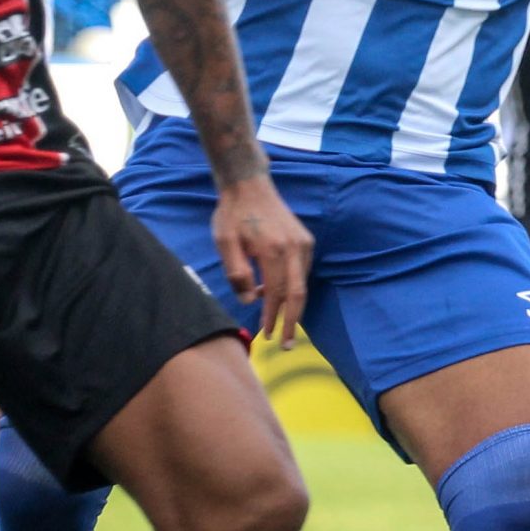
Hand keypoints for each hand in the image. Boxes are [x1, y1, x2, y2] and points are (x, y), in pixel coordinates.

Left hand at [212, 172, 313, 350]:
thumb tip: (249, 300)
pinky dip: (292, 286)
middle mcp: (294, 247)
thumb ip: (236, 273)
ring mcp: (302, 243)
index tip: (266, 334)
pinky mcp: (305, 240)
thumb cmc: (232, 214)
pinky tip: (273, 292)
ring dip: (289, 304)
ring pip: (302, 284)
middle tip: (286, 345)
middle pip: (298, 294)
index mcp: (273, 249)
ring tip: (274, 319)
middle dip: (292, 322)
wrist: (249, 185)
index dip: (272, 316)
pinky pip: (302, 271)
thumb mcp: (224, 243)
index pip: (276, 293)